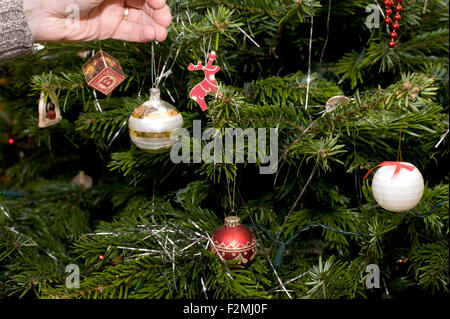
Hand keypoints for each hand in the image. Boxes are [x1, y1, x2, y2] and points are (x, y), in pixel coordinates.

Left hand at [23, 0, 171, 42]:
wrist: (42, 10)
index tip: (161, 3)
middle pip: (144, 3)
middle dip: (157, 12)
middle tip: (166, 21)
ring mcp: (110, 12)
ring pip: (138, 18)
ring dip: (153, 26)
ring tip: (162, 33)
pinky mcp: (106, 29)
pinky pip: (128, 31)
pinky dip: (141, 34)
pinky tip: (152, 36)